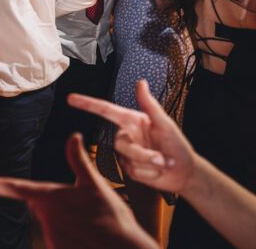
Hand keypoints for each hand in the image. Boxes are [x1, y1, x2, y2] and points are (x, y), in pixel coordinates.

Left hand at [0, 134, 157, 248]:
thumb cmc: (111, 217)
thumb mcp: (94, 183)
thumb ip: (78, 159)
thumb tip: (73, 135)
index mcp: (49, 198)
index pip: (14, 188)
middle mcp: (45, 217)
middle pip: (39, 204)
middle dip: (54, 202)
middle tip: (82, 205)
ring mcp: (51, 236)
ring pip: (51, 221)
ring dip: (66, 219)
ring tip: (90, 222)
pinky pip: (59, 237)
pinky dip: (71, 235)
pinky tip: (88, 235)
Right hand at [67, 80, 194, 193]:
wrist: (184, 172)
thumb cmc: (178, 144)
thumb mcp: (165, 123)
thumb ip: (149, 104)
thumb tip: (140, 82)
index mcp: (132, 120)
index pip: (105, 110)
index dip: (87, 104)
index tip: (70, 98)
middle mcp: (126, 135)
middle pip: (120, 144)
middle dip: (143, 154)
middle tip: (162, 158)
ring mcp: (126, 153)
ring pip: (127, 159)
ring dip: (149, 164)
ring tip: (163, 163)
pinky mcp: (129, 169)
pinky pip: (133, 172)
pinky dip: (149, 173)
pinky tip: (158, 171)